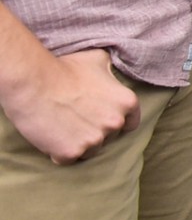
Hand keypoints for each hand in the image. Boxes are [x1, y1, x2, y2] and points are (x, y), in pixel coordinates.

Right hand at [5, 49, 139, 164]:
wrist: (33, 82)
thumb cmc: (64, 68)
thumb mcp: (97, 60)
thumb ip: (111, 72)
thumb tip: (113, 73)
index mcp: (127, 103)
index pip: (130, 123)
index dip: (115, 121)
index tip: (100, 118)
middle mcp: (115, 123)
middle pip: (109, 138)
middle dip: (95, 131)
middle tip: (74, 118)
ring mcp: (93, 140)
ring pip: (90, 151)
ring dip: (78, 144)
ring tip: (61, 126)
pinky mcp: (71, 153)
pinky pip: (68, 159)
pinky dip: (59, 152)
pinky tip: (51, 136)